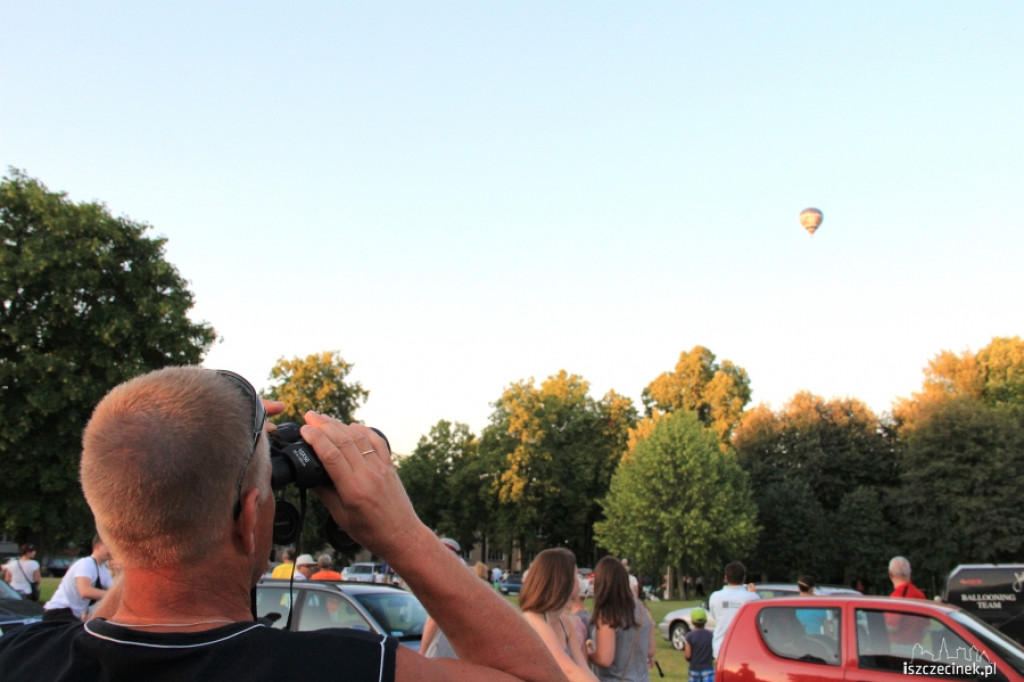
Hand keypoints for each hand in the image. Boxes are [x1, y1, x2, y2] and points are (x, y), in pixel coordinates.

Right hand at [299, 411, 423, 561]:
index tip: (304, 429)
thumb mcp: (341, 517)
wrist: (402, 536)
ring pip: (359, 438)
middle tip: (309, 415)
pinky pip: (377, 442)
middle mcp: (368, 474)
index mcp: (353, 489)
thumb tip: (310, 476)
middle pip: (344, 441)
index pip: (331, 455)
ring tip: (325, 418)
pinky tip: (352, 426)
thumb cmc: (371, 532)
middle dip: (324, 425)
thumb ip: (325, 494)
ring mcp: (381, 468)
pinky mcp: (390, 467)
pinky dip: (363, 431)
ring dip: (341, 425)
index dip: (316, 438)